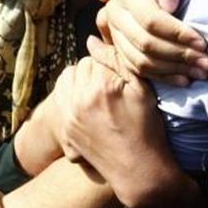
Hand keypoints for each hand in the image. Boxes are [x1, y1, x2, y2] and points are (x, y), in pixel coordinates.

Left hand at [57, 45, 182, 207]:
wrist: (137, 168)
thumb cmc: (146, 126)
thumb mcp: (142, 89)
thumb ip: (118, 61)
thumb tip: (92, 39)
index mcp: (101, 86)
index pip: (96, 56)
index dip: (110, 63)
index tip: (120, 77)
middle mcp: (80, 100)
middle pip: (80, 66)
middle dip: (94, 71)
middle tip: (110, 86)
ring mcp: (69, 116)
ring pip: (67, 80)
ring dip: (79, 81)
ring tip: (97, 94)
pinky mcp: (65, 129)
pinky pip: (61, 99)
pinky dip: (71, 97)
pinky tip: (88, 106)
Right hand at [95, 0, 207, 85]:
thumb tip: (167, 7)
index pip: (151, 20)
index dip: (177, 34)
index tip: (202, 42)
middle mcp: (115, 11)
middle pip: (145, 42)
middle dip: (179, 55)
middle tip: (206, 61)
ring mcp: (115, 32)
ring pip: (141, 60)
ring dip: (173, 69)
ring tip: (200, 71)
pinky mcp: (121, 48)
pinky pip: (138, 70)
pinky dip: (163, 77)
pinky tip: (184, 79)